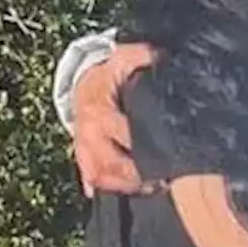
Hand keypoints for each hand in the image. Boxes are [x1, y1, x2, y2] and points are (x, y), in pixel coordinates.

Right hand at [71, 42, 157, 196]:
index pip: (122, 134)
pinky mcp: (82, 157)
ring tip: (151, 188)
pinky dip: (108, 189)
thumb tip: (160, 54)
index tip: (164, 156)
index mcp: (99, 112)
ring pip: (99, 176)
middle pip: (109, 164)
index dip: (142, 147)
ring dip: (124, 186)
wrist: (83, 84)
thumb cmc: (109, 75)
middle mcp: (89, 133)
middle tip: (161, 181)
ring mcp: (83, 148)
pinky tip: (131, 192)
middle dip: (134, 176)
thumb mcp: (124, 58)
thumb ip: (142, 55)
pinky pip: (91, 179)